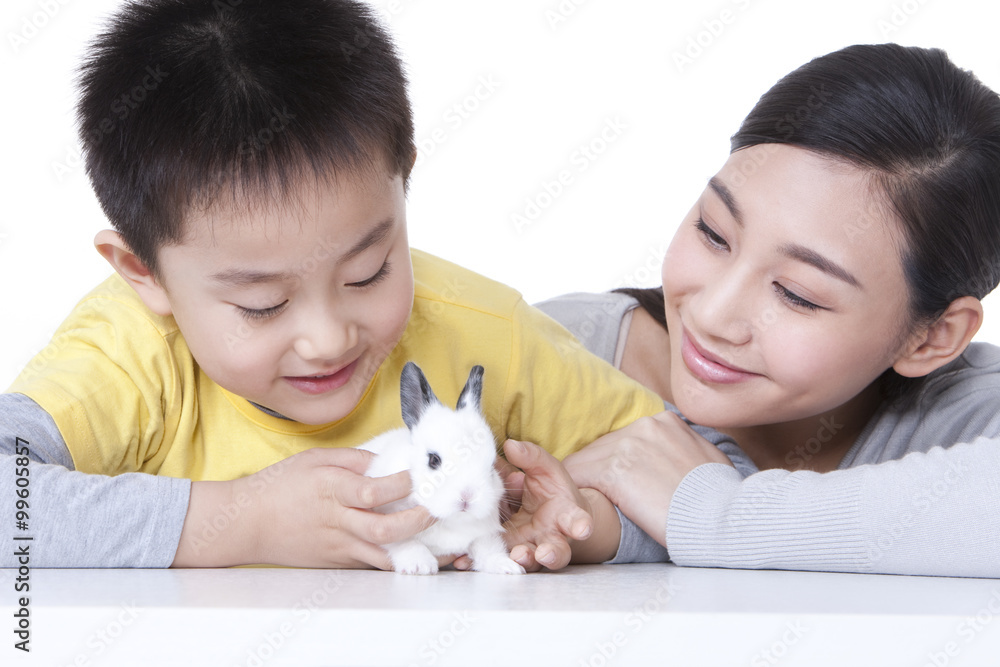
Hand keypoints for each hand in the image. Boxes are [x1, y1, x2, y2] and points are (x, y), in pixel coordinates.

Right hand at [173, 447, 435, 568]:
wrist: (246, 523)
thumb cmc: (280, 484)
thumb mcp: (315, 458)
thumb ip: (354, 459)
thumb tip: (390, 459)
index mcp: (332, 489)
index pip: (374, 491)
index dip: (403, 483)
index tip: (423, 473)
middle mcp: (337, 520)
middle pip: (385, 528)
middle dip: (419, 521)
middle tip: (440, 509)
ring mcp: (338, 545)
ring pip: (383, 555)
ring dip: (418, 550)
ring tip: (447, 544)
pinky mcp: (337, 561)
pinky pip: (373, 563)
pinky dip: (399, 561)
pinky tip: (423, 556)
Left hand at [465, 439, 593, 571]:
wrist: (542, 511)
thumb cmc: (550, 490)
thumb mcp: (544, 469)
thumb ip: (531, 457)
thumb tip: (510, 445)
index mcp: (565, 515)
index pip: (577, 520)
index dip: (581, 525)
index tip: (582, 528)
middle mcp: (551, 537)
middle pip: (557, 552)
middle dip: (552, 554)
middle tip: (544, 553)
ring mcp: (531, 548)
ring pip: (531, 561)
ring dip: (524, 559)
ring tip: (516, 556)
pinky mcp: (509, 551)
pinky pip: (498, 558)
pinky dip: (484, 559)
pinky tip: (467, 560)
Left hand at [563, 411, 732, 547]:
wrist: (721, 516)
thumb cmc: (719, 498)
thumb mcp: (705, 459)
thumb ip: (682, 450)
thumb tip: (676, 459)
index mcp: (664, 422)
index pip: (624, 440)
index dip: (616, 465)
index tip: (616, 486)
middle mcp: (644, 426)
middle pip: (601, 449)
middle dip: (598, 473)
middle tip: (596, 498)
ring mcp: (627, 446)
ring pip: (585, 461)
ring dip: (584, 483)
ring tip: (582, 506)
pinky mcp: (614, 470)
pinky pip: (578, 475)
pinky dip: (574, 491)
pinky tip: (574, 508)